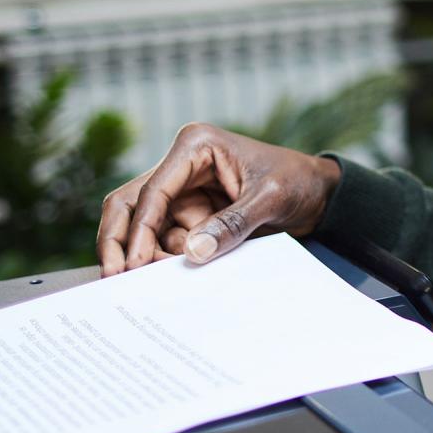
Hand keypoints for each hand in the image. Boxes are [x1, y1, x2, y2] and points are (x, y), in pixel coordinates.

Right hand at [96, 123, 341, 274]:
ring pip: (143, 227)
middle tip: (114, 279)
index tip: (134, 265)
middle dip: (120, 242)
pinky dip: (164, 260)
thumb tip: (193, 252)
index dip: (140, 229)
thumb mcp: (271, 198)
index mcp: (195, 146)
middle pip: (130, 205)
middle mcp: (181, 166)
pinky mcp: (190, 215)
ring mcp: (183, 192)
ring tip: (156, 286)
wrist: (318, 195)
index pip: (153, 190)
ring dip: (147, 256)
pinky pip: (165, 240)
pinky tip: (169, 281)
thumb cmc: (297, 182)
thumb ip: (233, 224)